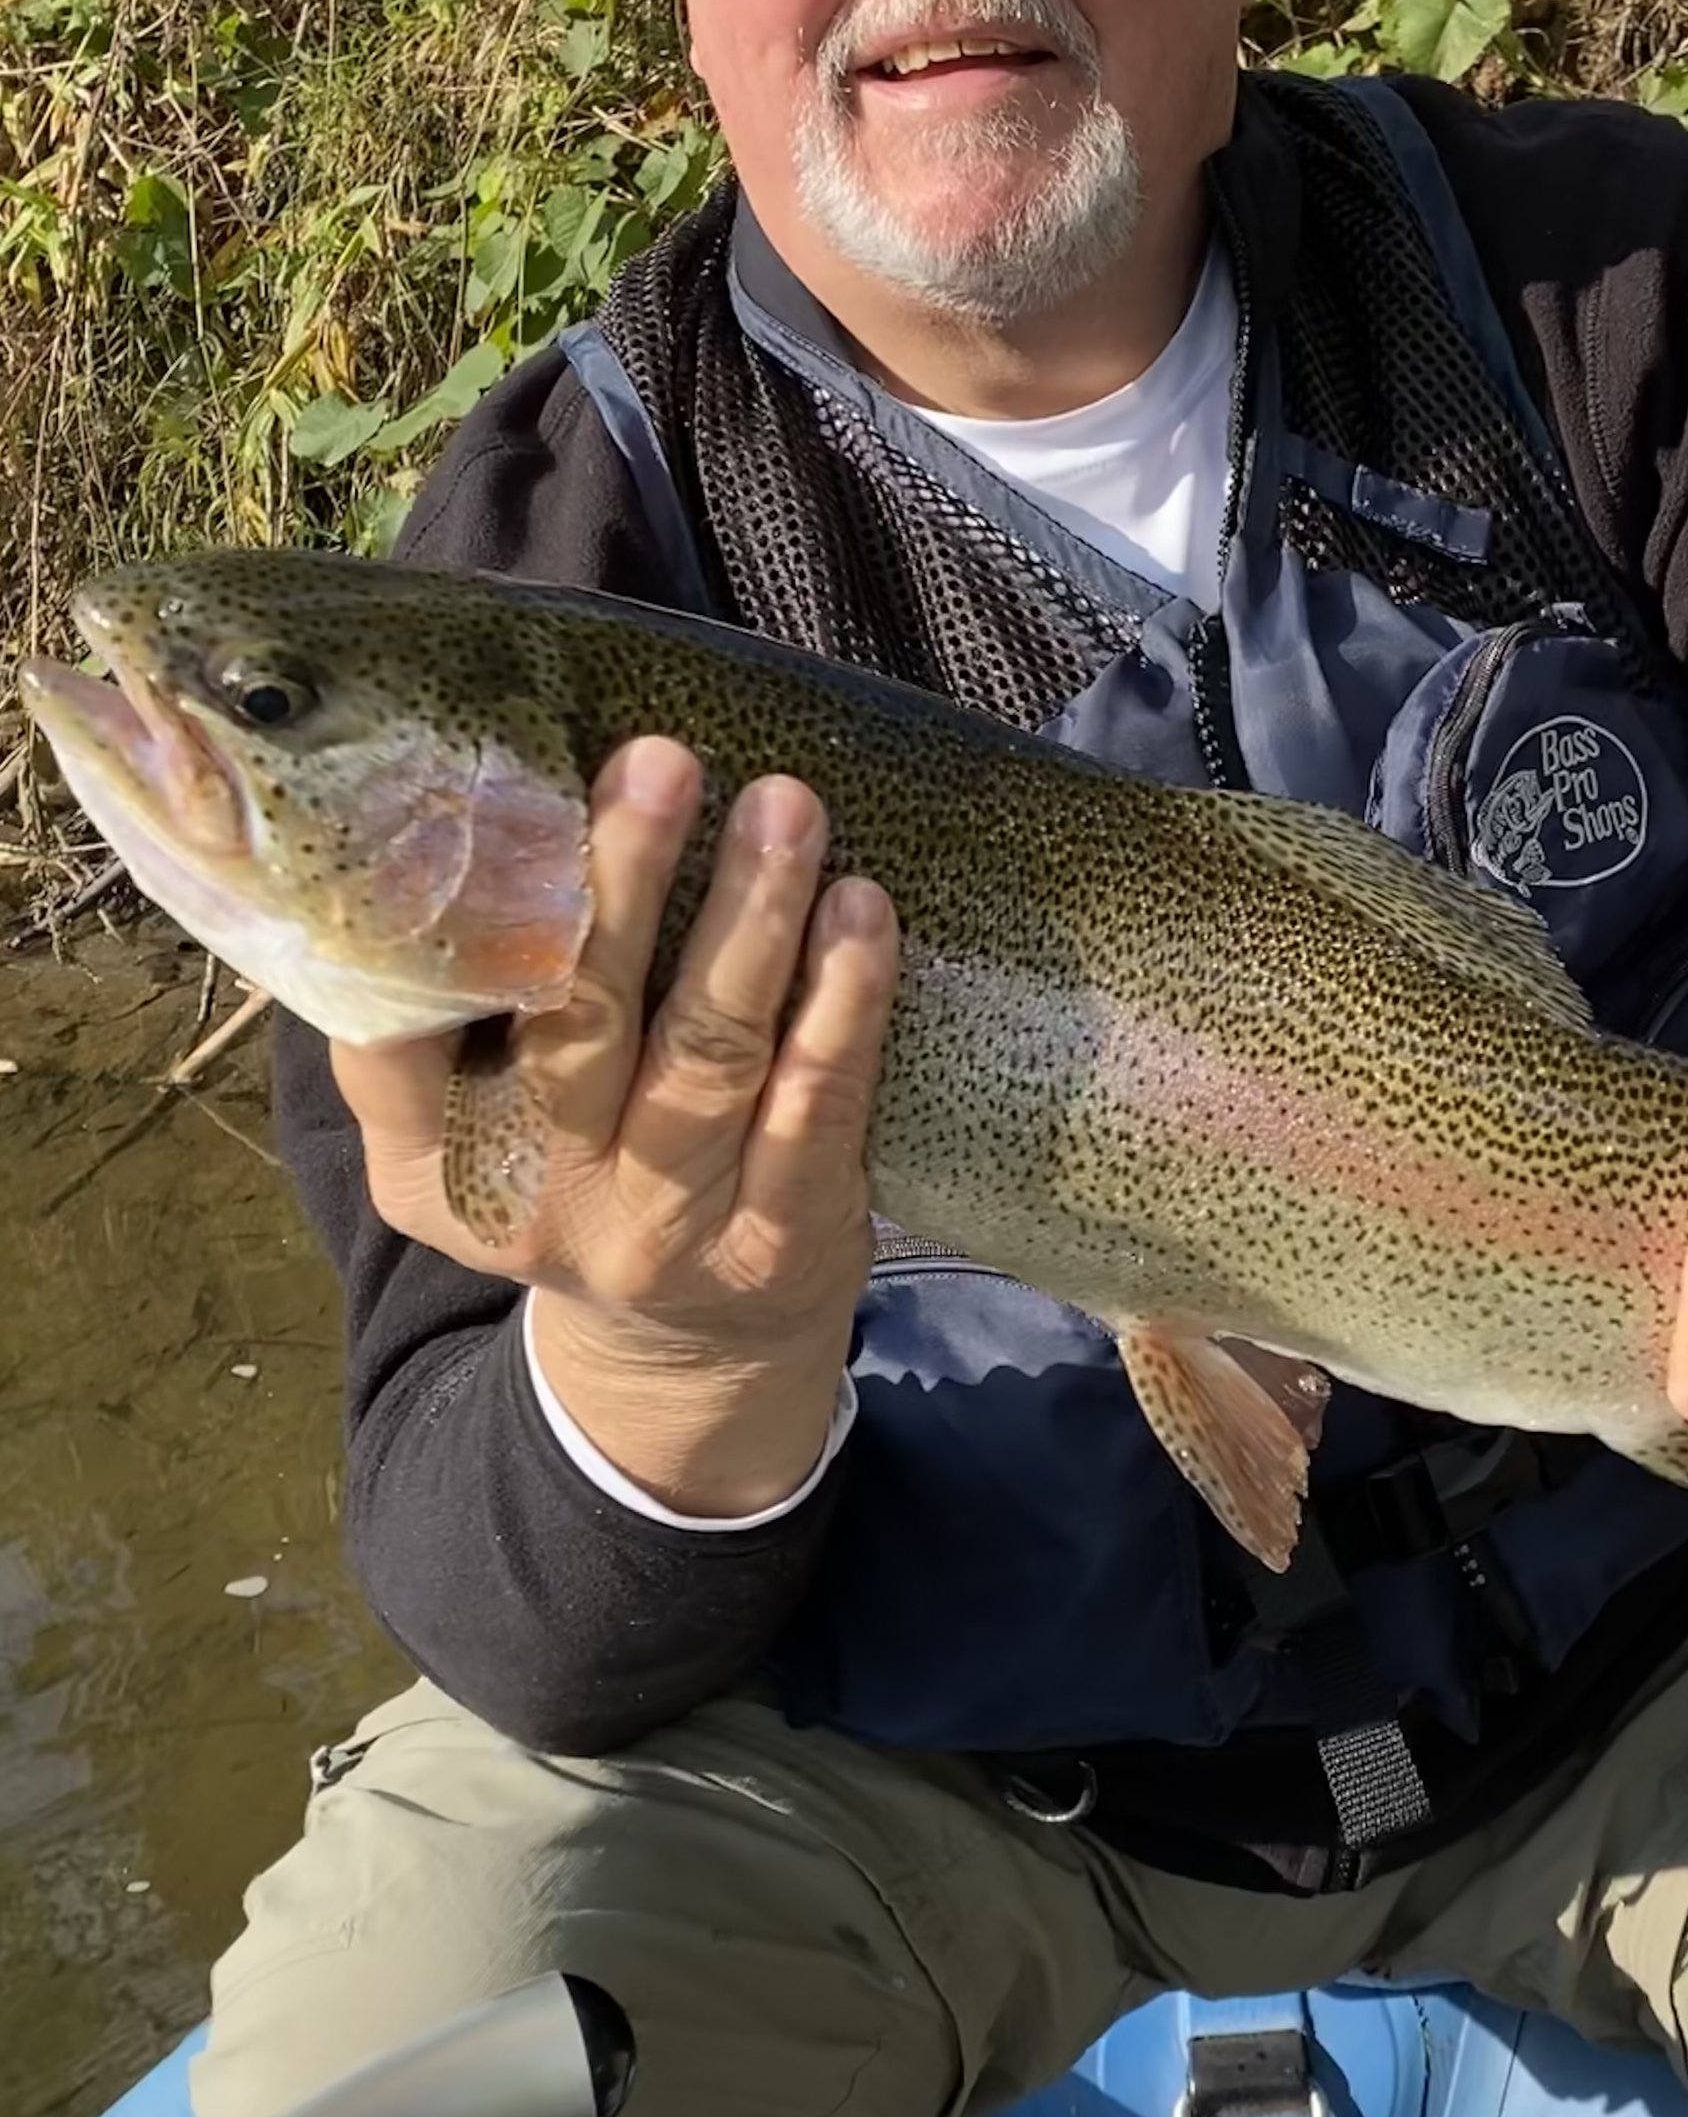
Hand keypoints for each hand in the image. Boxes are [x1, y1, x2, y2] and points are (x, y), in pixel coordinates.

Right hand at [333, 736, 899, 1512]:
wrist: (687, 1355)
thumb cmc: (579, 1172)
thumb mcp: (474, 1125)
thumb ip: (456, 1012)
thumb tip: (478, 801)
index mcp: (432, 1162)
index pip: (398, 1035)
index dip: (435, 920)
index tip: (482, 794)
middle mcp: (540, 1197)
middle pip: (576, 1018)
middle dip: (619, 881)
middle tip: (658, 761)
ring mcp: (664, 1227)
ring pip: (709, 1050)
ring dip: (750, 916)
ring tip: (783, 807)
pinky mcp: (778, 1239)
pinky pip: (815, 1106)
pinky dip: (843, 1002)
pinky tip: (860, 913)